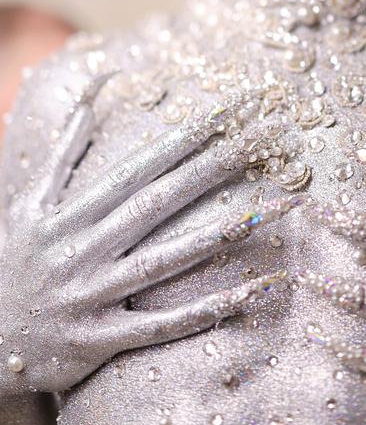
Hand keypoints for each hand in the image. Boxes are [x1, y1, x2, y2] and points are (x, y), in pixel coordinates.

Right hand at [0, 75, 294, 393]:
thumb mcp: (29, 199)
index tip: (234, 109)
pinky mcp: (101, 339)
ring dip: (226, 232)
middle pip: (162, 200)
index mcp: (74, 212)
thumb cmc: (12, 259)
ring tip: (279, 206)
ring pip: (169, 259)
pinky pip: (162, 325)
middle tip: (271, 136)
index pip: (143, 165)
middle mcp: (87, 248)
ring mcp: (95, 295)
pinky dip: (208, 309)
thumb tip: (99, 84)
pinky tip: (253, 291)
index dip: (190, 135)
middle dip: (219, 165)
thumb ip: (67, 144)